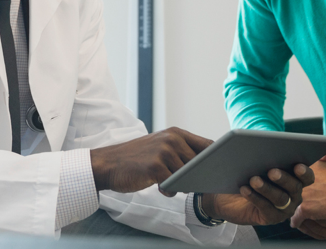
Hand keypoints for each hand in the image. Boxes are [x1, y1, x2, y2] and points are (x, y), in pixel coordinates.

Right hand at [89, 127, 211, 193]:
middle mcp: (172, 139)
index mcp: (176, 133)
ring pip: (187, 176)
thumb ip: (182, 151)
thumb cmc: (137, 158)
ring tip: (165, 182)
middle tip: (185, 183)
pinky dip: (168, 190)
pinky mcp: (155, 167)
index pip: (208, 146)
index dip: (215, 160)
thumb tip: (209, 167)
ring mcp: (164, 152)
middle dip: (197, 176)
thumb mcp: (161, 146)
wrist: (109, 164)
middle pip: (200, 164)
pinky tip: (158, 187)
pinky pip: (173, 185)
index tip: (216, 171)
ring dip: (180, 185)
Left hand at [203, 164, 314, 224]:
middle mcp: (294, 195)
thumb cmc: (248, 174)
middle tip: (272, 171)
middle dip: (283, 178)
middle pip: (294, 187)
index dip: (305, 172)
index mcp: (296, 179)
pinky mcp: (271, 217)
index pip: (307, 177)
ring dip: (266, 188)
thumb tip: (264, 145)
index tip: (298, 166)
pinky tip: (244, 189)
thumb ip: (266, 155)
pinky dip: (255, 197)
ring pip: (280, 198)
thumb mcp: (256, 162)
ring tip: (254, 180)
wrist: (230, 196)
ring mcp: (285, 208)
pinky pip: (266, 208)